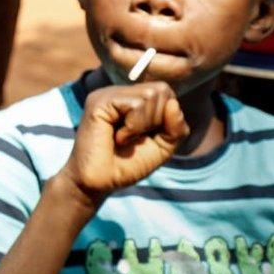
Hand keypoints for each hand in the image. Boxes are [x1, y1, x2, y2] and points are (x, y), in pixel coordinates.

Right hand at [59, 82, 188, 204]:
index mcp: (131, 99)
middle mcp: (118, 92)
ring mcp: (107, 95)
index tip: (147, 136)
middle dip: (158, 120)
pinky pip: (135, 104)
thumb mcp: (161, 147)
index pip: (165, 91)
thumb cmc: (126, 165)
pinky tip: (117, 137)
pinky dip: (134, 127)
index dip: (167, 117)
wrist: (99, 182)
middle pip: (161, 90)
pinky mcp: (99, 102)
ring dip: (144, 125)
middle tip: (135, 137)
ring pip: (150, 95)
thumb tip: (173, 104)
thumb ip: (175, 127)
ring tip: (124, 138)